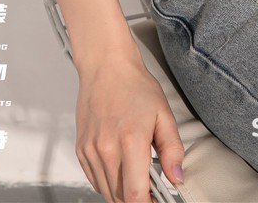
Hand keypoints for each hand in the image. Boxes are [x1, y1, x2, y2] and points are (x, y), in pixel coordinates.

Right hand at [75, 52, 184, 202]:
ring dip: (123, 194)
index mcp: (130, 140)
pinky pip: (95, 180)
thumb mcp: (163, 114)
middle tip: (151, 189)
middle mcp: (106, 149)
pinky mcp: (81, 150)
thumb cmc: (134, 86)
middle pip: (120, 198)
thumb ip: (172, 149)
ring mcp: (90, 151)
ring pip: (106, 192)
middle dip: (137, 200)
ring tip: (137, 177)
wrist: (106, 67)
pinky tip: (121, 170)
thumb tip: (176, 177)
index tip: (156, 201)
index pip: (135, 195)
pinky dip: (109, 183)